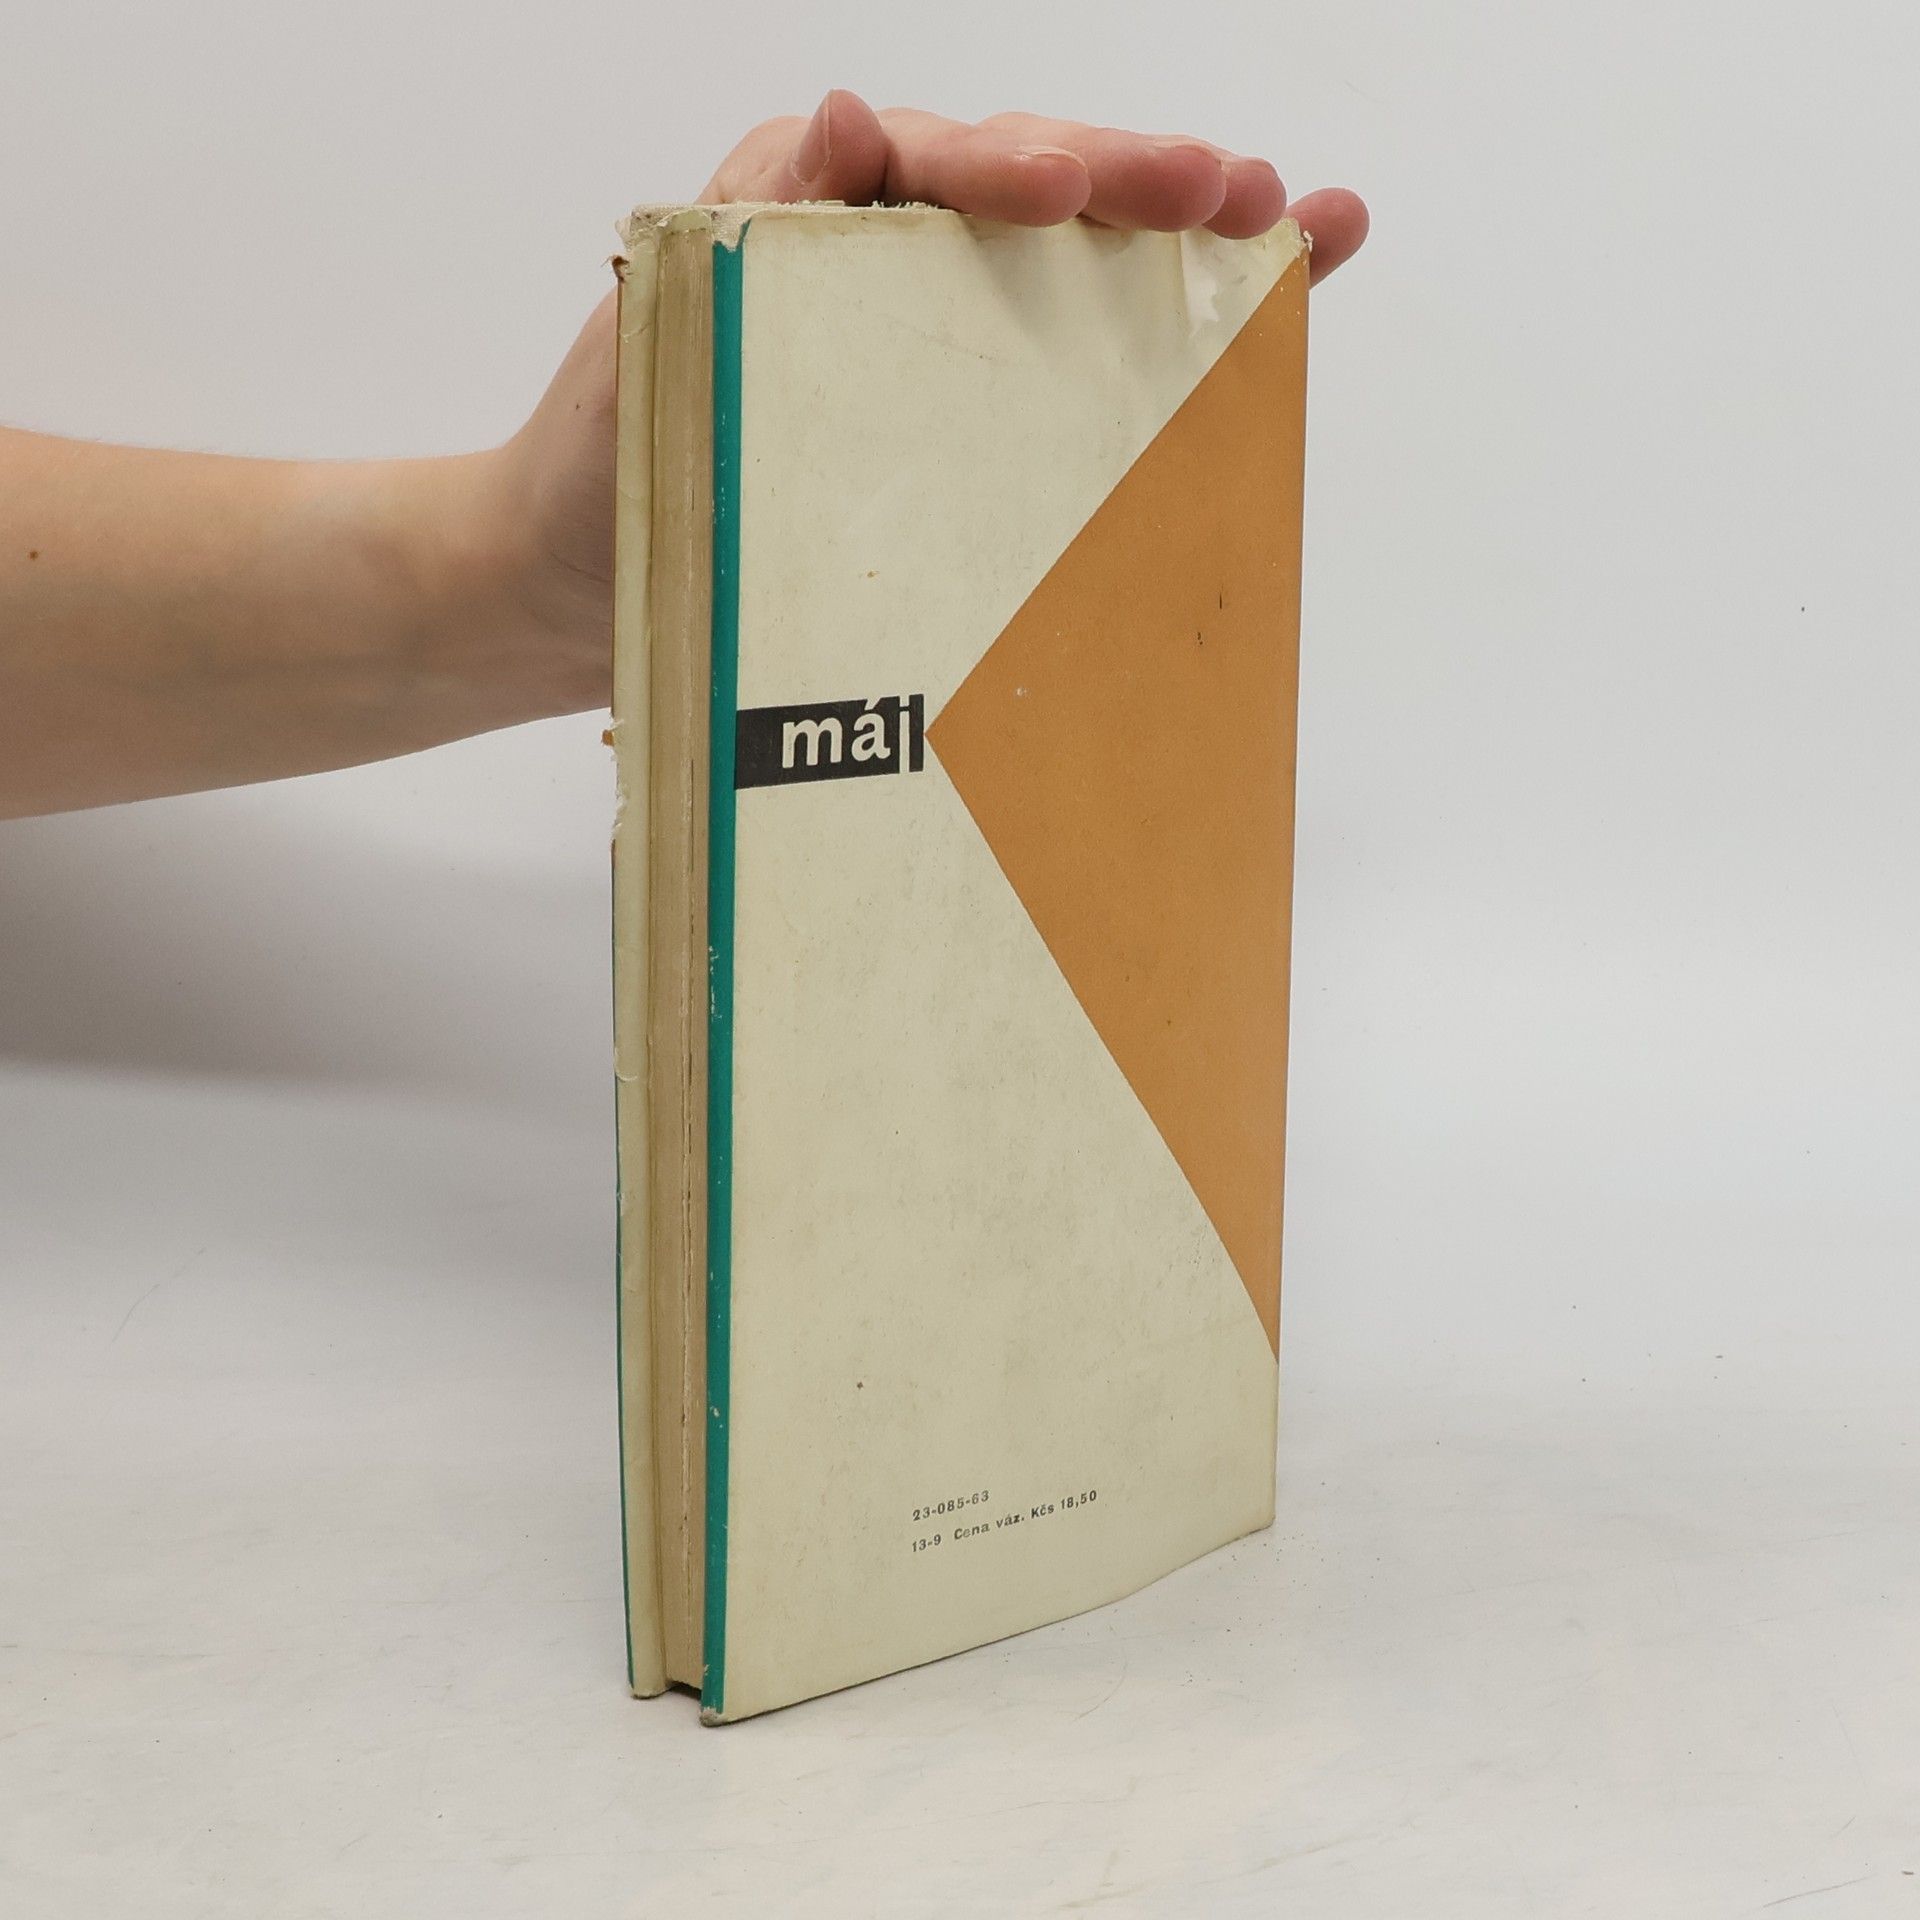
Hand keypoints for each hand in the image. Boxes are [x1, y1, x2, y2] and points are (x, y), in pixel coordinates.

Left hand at [494, 94, 1368, 709]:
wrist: (575, 586)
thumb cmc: (601, 467)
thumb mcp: (652, 339)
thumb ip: (739, 232)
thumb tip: (835, 119)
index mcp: (805, 210)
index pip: (925, 162)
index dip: (1010, 167)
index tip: (1072, 192)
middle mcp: (881, 250)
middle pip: (1032, 190)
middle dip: (1137, 183)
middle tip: (1235, 192)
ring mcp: (929, 330)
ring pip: (1075, 259)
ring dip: (1184, 239)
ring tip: (1296, 224)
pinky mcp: (957, 409)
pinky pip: (1068, 352)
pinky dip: (1165, 324)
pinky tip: (1274, 292)